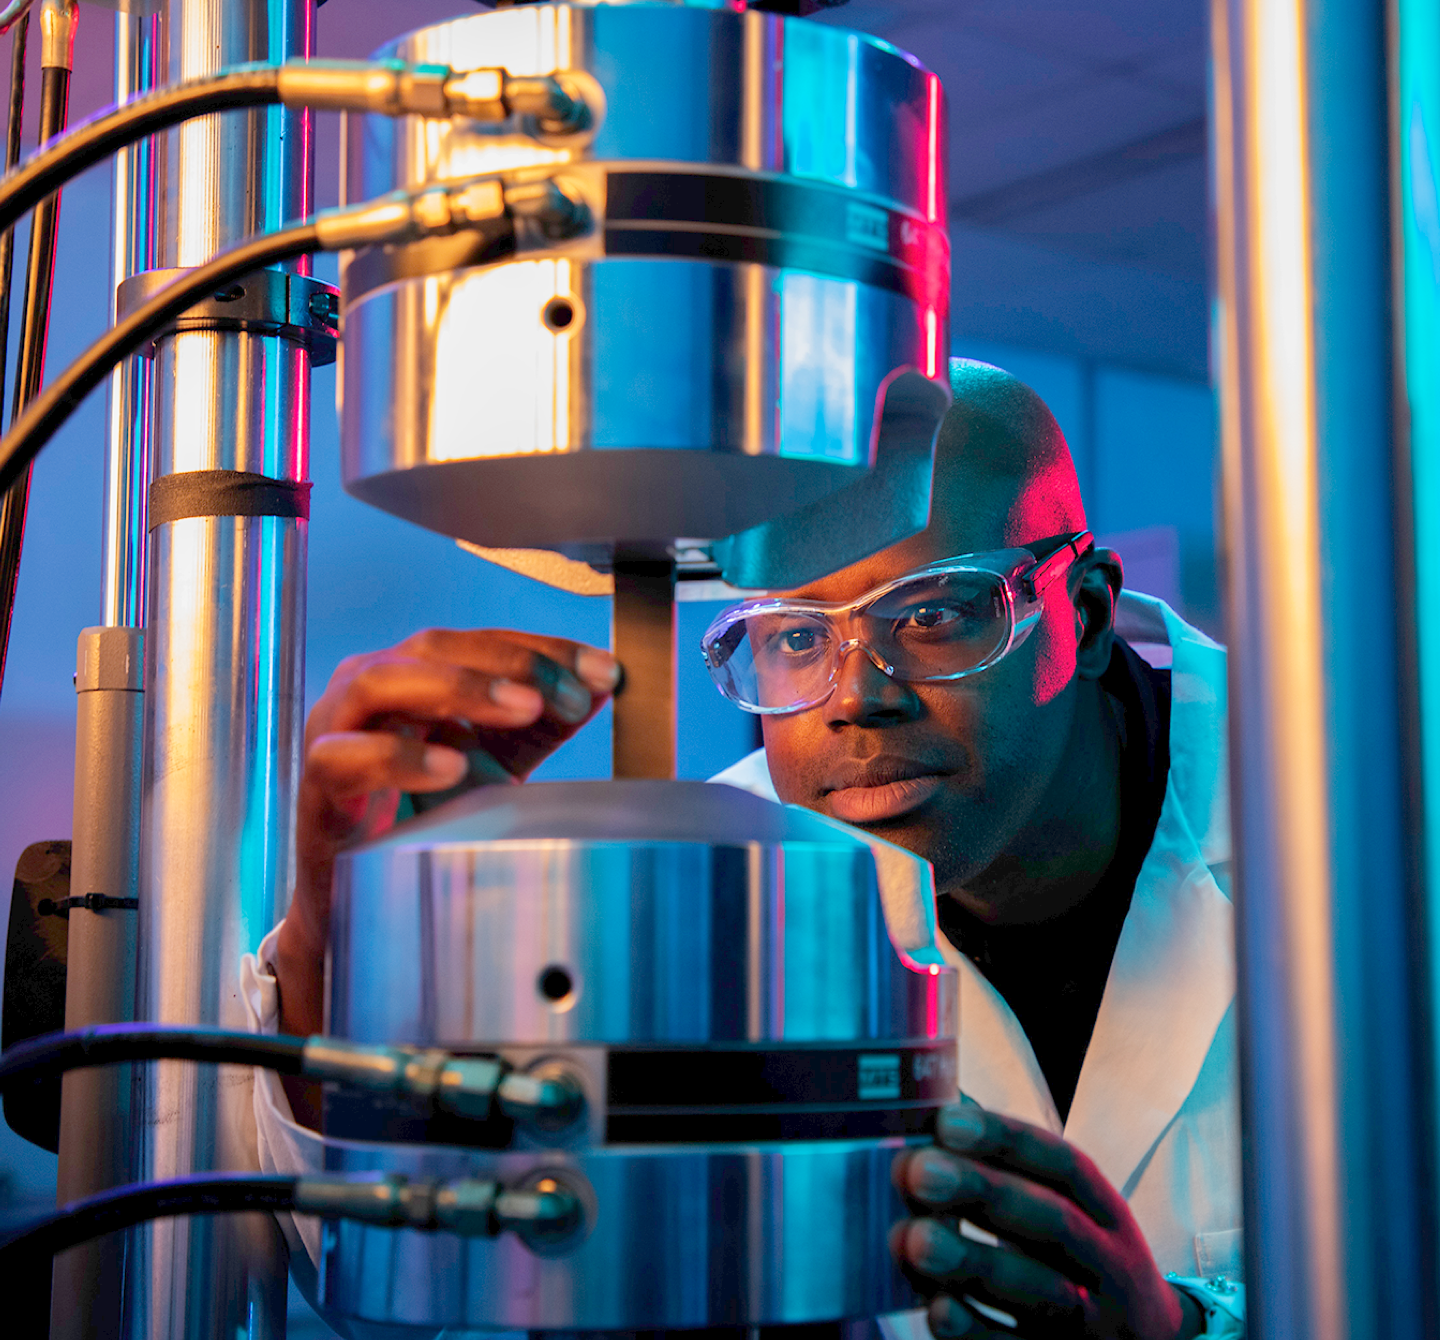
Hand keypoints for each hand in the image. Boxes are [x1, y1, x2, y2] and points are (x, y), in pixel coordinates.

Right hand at [274, 629, 619, 1072]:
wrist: (368, 891)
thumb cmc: (425, 812)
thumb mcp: (499, 761)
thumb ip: (543, 723)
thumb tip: (603, 683)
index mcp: (417, 672)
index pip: (483, 641)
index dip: (545, 649)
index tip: (604, 670)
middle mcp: (374, 686)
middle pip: (436, 647)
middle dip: (512, 663)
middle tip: (571, 693)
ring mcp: (338, 727)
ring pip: (382, 681)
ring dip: (459, 688)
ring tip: (523, 708)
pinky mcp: (319, 780)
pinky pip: (345, 756)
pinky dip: (400, 755)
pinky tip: (452, 767)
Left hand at [890, 1103, 1204, 1338]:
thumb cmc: (1082, 1260)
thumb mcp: (1072, 1211)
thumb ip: (1013, 1169)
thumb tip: (942, 1106)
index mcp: (1107, 1214)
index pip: (1065, 1166)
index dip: (1007, 1140)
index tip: (946, 1121)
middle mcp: (1108, 1265)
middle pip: (1053, 1224)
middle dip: (983, 1193)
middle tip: (918, 1171)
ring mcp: (1092, 1323)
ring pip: (1039, 1293)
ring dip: (972, 1264)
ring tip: (912, 1238)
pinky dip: (977, 1332)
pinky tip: (936, 1309)